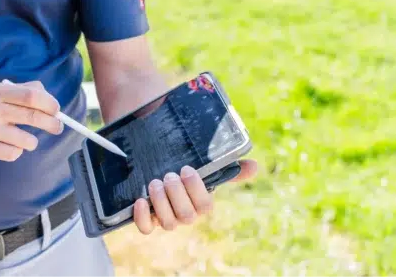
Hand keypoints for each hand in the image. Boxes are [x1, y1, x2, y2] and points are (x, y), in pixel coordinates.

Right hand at [0, 81, 63, 161]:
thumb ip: (21, 90)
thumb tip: (47, 96)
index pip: (31, 96)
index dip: (49, 103)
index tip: (56, 109)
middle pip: (33, 118)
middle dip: (52, 124)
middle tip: (58, 127)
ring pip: (27, 141)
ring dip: (31, 141)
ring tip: (23, 137)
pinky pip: (14, 154)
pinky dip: (16, 150)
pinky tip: (8, 144)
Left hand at [133, 159, 258, 234]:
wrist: (157, 170)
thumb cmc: (185, 172)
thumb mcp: (205, 166)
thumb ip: (229, 168)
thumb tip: (254, 166)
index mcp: (200, 203)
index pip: (205, 206)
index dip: (195, 188)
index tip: (186, 169)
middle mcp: (185, 215)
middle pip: (186, 216)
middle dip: (176, 194)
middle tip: (168, 175)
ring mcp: (166, 218)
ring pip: (168, 223)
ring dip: (161, 202)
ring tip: (155, 183)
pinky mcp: (147, 220)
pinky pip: (146, 228)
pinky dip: (143, 217)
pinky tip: (141, 200)